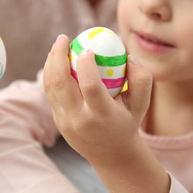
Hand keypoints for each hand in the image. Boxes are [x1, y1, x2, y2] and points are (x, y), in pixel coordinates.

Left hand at [43, 34, 151, 164]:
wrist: (111, 154)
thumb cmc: (127, 122)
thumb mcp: (142, 104)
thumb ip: (142, 79)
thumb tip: (128, 56)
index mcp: (102, 116)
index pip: (90, 86)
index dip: (86, 65)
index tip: (88, 48)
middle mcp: (80, 120)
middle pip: (61, 84)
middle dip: (57, 56)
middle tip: (63, 38)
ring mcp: (65, 122)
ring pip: (50, 87)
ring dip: (50, 63)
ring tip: (58, 46)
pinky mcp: (57, 121)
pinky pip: (51, 93)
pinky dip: (51, 74)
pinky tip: (58, 61)